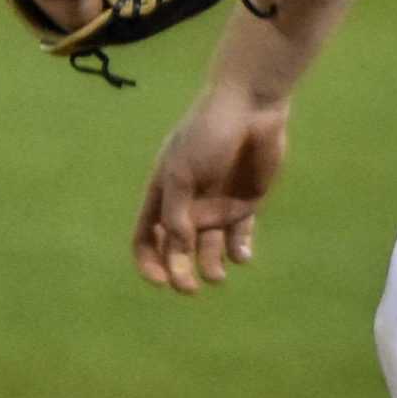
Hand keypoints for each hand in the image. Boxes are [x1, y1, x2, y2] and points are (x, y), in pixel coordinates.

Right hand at [132, 85, 288, 295]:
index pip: (145, 238)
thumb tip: (177, 251)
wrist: (250, 108)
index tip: (160, 280)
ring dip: (210, 267)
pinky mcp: (245, 203)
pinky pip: (239, 237)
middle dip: (180, 272)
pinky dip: (239, 252)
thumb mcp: (181, 173)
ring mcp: (216, 206)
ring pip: (209, 250)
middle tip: (190, 289)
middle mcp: (187, 205)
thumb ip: (175, 214)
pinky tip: (241, 256)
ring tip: (218, 275)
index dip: (149, 262)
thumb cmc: (208, 134)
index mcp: (162, 194)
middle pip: (177, 250)